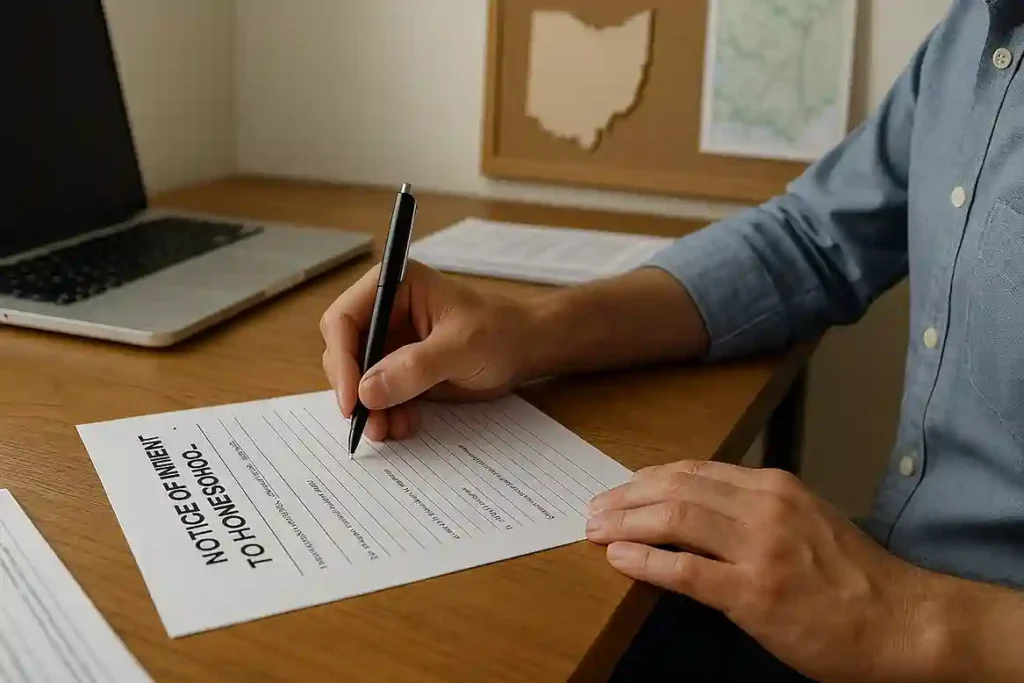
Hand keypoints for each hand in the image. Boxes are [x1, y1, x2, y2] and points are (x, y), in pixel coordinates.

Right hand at [320, 260, 534, 441]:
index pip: (344, 319)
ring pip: (358, 378)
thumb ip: (415, 367)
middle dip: (354, 390)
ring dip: (369, 408)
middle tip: (369, 423)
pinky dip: (385, 413)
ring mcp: (390, 340)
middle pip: (344, 351)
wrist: (525, 350)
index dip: (341, 360)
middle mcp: (384, 311)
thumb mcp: (462, 347)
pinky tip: (404, 425)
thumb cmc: (500, 332)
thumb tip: (368, 392)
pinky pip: (378, 393)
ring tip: (390, 430)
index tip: (352, 400)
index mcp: (394, 286)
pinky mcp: (399, 367)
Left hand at [586, 461, 939, 682]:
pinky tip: (619, 558)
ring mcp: (759, 548)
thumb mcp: (805, 522)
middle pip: (675, 489)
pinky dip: (645, 560)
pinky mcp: (754, 592)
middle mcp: (764, 506)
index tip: (620, 490)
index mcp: (773, 487)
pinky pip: (685, 570)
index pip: (693, 472)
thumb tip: (695, 512)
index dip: (646, 479)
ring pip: (674, 519)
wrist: (902, 622)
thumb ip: (754, 511)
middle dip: (625, 498)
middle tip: (593, 509)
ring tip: (595, 529)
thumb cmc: (853, 578)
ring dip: (625, 523)